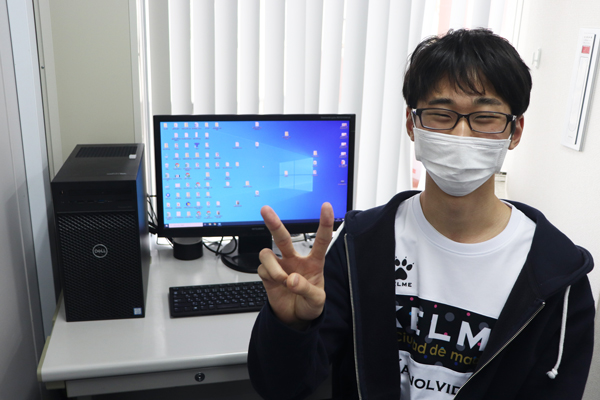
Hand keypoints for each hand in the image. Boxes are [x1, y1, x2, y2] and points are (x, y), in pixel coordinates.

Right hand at [258, 203, 333, 329]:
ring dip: (273, 266)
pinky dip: (269, 275)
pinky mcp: (267, 274)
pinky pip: (262, 268)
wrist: (295, 318)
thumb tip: (291, 279)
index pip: (321, 240)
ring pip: (267, 252)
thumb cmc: (310, 304)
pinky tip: (276, 283)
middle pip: (283, 237)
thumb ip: (306, 289)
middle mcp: (294, 259)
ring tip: (282, 279)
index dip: (324, 223)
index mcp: (314, 262)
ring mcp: (280, 266)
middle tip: (265, 210)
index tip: (326, 206)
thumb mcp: (317, 300)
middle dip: (274, 223)